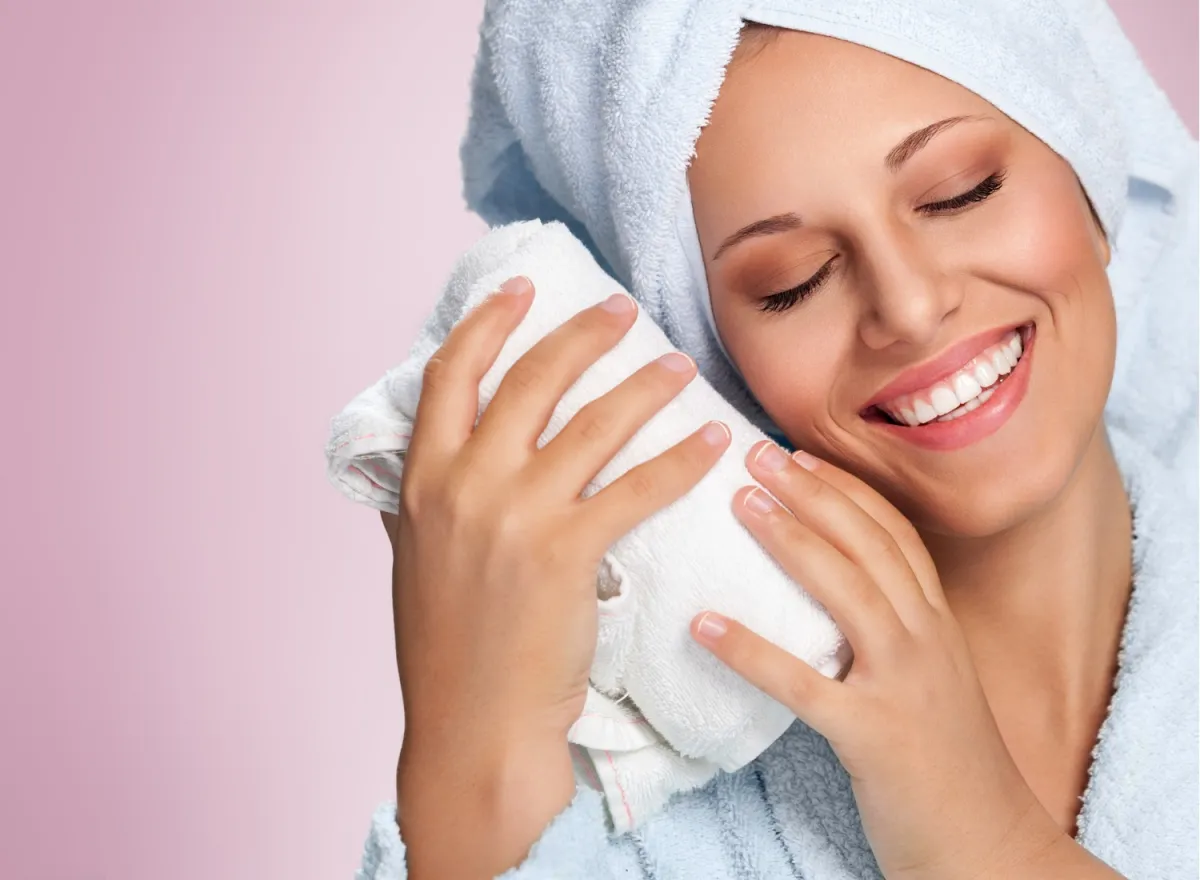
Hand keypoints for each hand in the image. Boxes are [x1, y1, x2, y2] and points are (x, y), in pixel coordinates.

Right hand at [384, 275, 730, 877]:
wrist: (472, 728)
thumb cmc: (449, 653)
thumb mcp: (415, 565)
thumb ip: (417, 505)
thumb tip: (418, 463)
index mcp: (420, 481)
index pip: (448, 375)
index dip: (486, 323)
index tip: (521, 289)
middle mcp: (462, 486)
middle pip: (529, 381)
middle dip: (581, 335)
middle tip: (625, 310)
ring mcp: (513, 517)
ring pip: (591, 425)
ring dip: (643, 386)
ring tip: (680, 366)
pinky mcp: (566, 555)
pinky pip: (636, 489)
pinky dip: (680, 460)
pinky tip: (713, 442)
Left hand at [690, 442, 1115, 879]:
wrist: (989, 848)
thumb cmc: (946, 762)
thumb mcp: (928, 680)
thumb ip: (890, 633)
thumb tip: (825, 595)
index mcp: (937, 624)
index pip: (894, 534)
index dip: (846, 489)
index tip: (797, 454)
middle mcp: (927, 641)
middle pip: (869, 545)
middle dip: (812, 492)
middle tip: (755, 454)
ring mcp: (905, 686)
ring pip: (848, 593)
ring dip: (790, 540)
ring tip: (738, 503)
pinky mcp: (875, 738)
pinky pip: (803, 686)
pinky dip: (751, 652)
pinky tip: (705, 625)